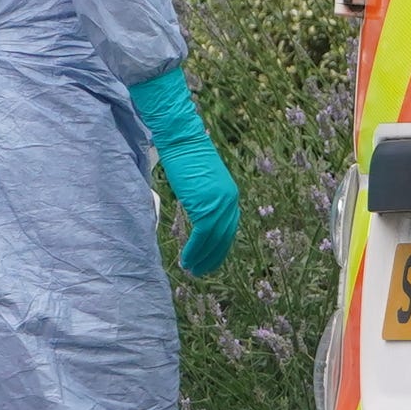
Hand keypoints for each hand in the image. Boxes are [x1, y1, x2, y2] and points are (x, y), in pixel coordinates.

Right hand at [126, 68, 243, 276]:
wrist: (180, 138)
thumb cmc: (185, 155)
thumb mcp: (200, 181)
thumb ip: (204, 198)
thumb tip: (198, 214)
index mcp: (230, 195)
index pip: (229, 229)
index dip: (220, 248)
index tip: (210, 260)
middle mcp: (229, 200)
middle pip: (224, 238)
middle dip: (213, 257)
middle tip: (201, 272)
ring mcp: (219, 203)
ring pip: (214, 240)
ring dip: (202, 258)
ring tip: (191, 270)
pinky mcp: (206, 205)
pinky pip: (202, 236)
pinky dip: (195, 251)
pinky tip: (187, 260)